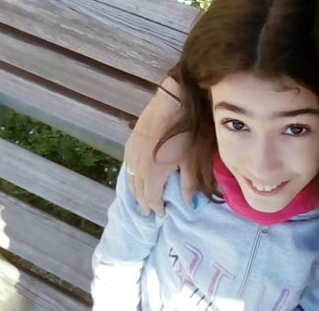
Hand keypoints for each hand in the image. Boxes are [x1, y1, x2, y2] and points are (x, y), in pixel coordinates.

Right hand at [124, 77, 195, 214]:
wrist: (172, 104)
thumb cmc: (186, 133)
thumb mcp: (191, 160)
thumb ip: (188, 184)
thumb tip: (189, 205)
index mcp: (152, 175)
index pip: (152, 199)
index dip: (157, 208)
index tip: (162, 215)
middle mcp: (138, 168)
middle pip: (138, 191)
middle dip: (144, 203)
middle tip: (149, 212)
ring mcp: (131, 154)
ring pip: (130, 180)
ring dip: (136, 192)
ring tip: (140, 199)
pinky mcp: (130, 142)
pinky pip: (128, 167)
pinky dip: (132, 177)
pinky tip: (136, 176)